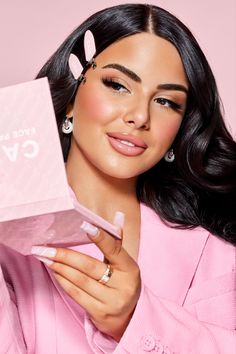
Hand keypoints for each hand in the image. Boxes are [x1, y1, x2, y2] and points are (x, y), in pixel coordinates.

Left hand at [31, 216, 140, 340]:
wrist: (129, 317)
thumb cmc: (122, 283)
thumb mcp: (124, 264)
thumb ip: (117, 242)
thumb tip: (117, 217)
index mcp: (130, 269)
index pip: (114, 249)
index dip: (100, 237)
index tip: (85, 225)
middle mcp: (123, 286)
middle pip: (89, 267)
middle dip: (66, 256)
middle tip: (47, 248)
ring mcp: (111, 302)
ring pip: (80, 281)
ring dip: (60, 268)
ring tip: (46, 258)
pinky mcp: (99, 313)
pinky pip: (76, 295)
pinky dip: (63, 282)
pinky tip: (55, 272)